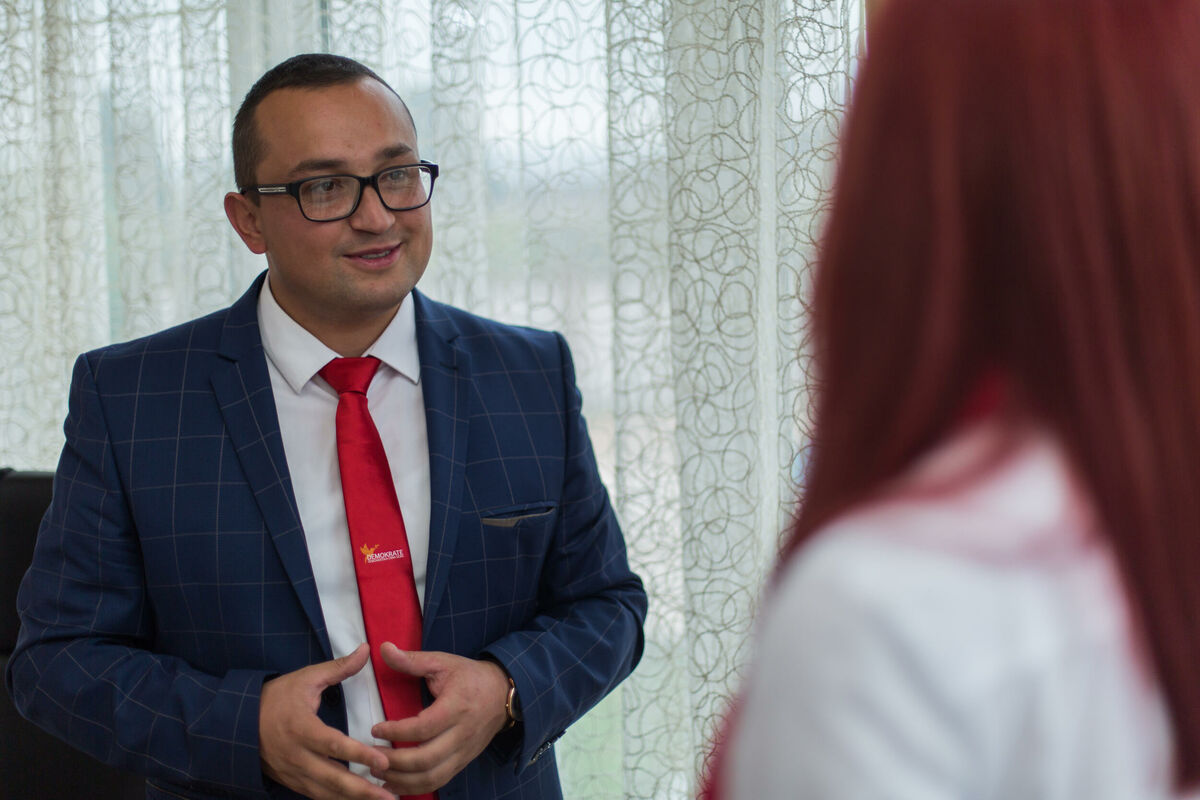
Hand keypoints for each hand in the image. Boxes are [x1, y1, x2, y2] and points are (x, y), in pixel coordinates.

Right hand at [259, 643, 395, 799]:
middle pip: (332, 778)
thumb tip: (366, 649)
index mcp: (301, 728)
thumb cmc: (276, 697)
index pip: (334, 746)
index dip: (359, 755)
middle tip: (391, 798)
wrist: (238, 722)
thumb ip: (338, 668)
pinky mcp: (292, 782)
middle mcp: (297, 756)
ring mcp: (293, 773)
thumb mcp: (306, 678)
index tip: (383, 761)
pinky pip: (318, 796)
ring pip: (326, 793)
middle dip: (363, 790)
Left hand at [368, 644, 510, 794]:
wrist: (503, 693)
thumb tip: (384, 648)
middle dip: (394, 762)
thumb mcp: (442, 662)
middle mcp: (462, 734)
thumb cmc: (469, 676)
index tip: (375, 729)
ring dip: (401, 779)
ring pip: (431, 776)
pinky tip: (394, 784)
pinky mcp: (463, 761)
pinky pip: (438, 781)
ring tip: (378, 772)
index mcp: (456, 706)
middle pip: (426, 759)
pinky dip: (414, 787)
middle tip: (370, 756)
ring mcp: (464, 751)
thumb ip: (412, 660)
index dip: (396, 731)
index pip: (423, 728)